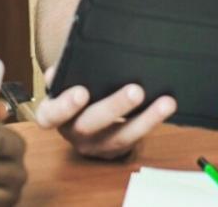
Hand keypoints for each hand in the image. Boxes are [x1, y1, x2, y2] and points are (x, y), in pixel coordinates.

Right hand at [34, 64, 175, 159]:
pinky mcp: (117, 150)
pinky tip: (167, 106)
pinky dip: (152, 122)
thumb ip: (63, 71)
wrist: (82, 116)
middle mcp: (73, 133)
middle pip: (91, 125)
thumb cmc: (73, 88)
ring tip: (165, 103)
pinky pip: (136, 139)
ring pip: (121, 136)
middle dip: (114, 107)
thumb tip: (59, 68)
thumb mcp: (63, 80)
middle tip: (136, 91)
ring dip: (145, 120)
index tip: (82, 92)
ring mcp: (96, 145)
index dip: (64, 106)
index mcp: (53, 115)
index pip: (51, 115)